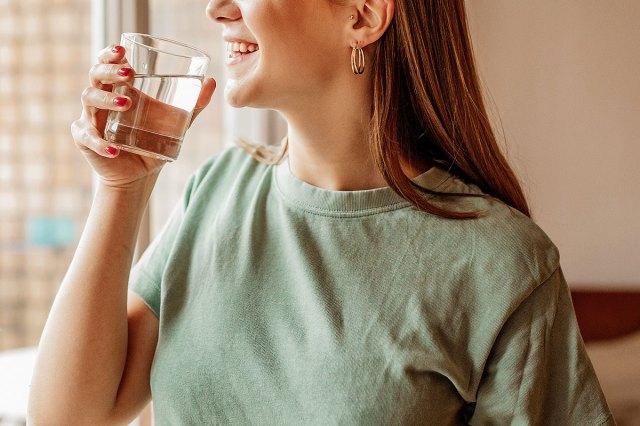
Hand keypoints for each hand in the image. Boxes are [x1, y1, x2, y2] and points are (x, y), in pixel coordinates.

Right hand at [71, 44, 215, 189]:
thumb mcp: (176, 122)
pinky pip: (88, 138)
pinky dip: (99, 143)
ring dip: (106, 100)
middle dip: (108, 71)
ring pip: (89, 99)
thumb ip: (193, 104)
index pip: (107, 63)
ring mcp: (91, 118)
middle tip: (128, 73)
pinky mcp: (85, 140)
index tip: (122, 50)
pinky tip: (114, 149)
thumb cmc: (153, 141)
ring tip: (126, 103)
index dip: (110, 54)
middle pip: (95, 75)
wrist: (139, 173)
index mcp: (119, 88)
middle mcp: (101, 99)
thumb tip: (212, 81)